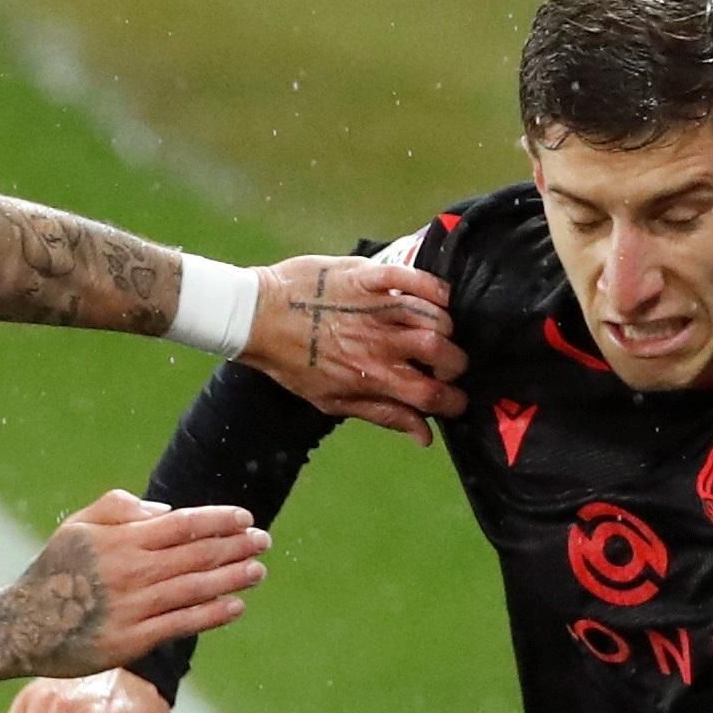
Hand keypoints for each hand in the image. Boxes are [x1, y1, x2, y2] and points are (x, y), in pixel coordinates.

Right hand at [3, 489, 264, 676]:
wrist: (21, 626)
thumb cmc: (54, 572)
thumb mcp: (76, 526)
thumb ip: (118, 507)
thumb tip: (167, 510)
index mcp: (119, 540)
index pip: (182, 525)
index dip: (218, 521)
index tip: (245, 519)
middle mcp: (129, 571)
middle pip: (196, 555)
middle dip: (235, 546)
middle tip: (264, 542)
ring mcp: (132, 607)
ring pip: (195, 589)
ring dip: (232, 578)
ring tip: (258, 571)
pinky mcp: (131, 641)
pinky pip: (182, 624)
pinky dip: (212, 614)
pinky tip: (236, 606)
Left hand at [245, 247, 462, 442]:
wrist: (257, 318)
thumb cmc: (292, 363)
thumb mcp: (333, 401)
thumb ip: (383, 415)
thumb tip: (424, 435)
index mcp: (373, 377)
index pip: (431, 395)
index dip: (453, 401)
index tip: (455, 400)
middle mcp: (379, 343)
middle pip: (441, 354)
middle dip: (455, 363)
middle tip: (445, 363)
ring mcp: (375, 308)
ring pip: (433, 316)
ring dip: (445, 326)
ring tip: (436, 330)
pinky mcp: (366, 276)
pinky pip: (410, 278)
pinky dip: (432, 285)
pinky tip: (439, 295)